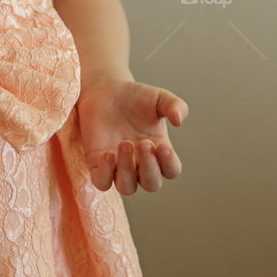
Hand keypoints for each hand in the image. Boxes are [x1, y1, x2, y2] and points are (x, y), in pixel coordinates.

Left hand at [74, 76, 187, 194]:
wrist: (106, 89)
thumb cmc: (136, 97)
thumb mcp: (159, 98)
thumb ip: (174, 105)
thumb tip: (179, 121)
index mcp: (159, 152)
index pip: (171, 170)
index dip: (169, 164)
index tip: (164, 147)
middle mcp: (140, 164)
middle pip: (151, 184)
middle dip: (149, 167)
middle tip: (144, 143)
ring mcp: (119, 166)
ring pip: (127, 187)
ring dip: (127, 170)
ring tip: (125, 143)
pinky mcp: (98, 164)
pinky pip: (102, 182)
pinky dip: (106, 174)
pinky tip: (108, 154)